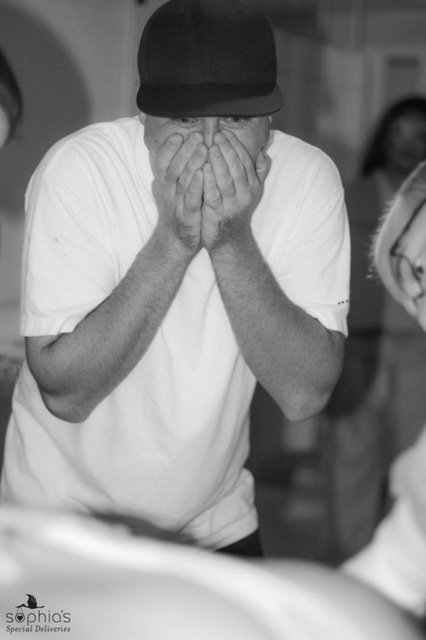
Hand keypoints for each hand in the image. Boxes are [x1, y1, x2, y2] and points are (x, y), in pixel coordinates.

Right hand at [151, 132, 206, 252]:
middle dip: (185, 150)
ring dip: (192, 163)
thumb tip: (171, 151)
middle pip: (174, 167)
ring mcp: (176, 203)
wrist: (175, 241)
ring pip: (183, 180)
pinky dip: (196, 186)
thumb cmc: (176, 211)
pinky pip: (191, 199)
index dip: (169, 148)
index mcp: (163, 183)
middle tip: (197, 135)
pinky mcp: (186, 215)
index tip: (178, 134)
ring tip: (203, 148)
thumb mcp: (169, 190)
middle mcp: (167, 191)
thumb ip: (170, 172)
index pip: (162, 161)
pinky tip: (202, 174)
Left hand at [201, 130, 270, 251]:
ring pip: (226, 179)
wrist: (229, 238)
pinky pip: (213, 193)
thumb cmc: (236, 209)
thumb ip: (257, 170)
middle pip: (237, 167)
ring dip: (218, 162)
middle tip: (217, 135)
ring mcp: (231, 203)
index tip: (225, 132)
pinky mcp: (217, 212)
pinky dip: (208, 180)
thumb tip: (262, 150)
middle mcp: (244, 193)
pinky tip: (202, 169)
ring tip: (210, 148)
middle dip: (227, 150)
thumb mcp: (251, 190)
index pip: (245, 161)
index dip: (236, 146)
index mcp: (252, 185)